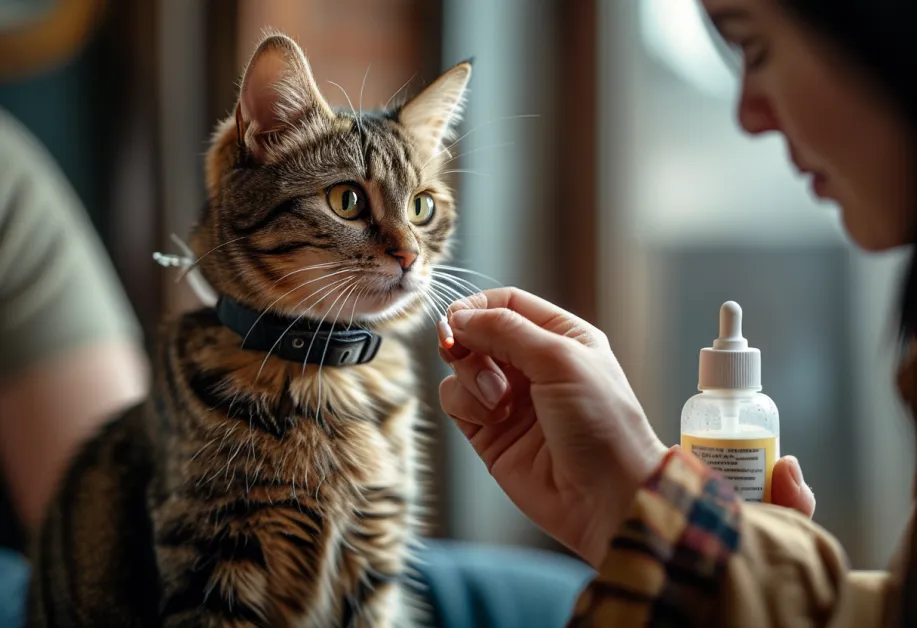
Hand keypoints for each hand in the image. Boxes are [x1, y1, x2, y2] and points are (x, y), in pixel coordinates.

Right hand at [438, 287, 816, 569]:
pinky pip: (455, 401)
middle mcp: (532, 364)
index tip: (456, 320)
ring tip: (500, 400)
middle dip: (465, 340)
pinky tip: (495, 419)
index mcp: (559, 336)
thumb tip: (458, 317)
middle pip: (476, 332)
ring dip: (471, 377)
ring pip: (461, 367)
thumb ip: (506, 329)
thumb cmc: (601, 424)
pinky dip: (466, 404)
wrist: (606, 497)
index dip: (475, 307)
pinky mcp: (488, 431)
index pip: (505, 304)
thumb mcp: (560, 359)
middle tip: (461, 351)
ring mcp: (507, 398)